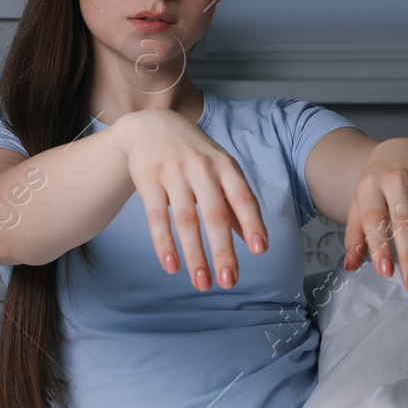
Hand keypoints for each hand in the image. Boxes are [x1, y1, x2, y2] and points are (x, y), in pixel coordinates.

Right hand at [112, 107, 268, 290]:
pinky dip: (164, 243)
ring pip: (186, 220)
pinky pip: (157, 217)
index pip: (242, 197)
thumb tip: (252, 240)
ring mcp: (173, 173)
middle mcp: (201, 168)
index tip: (259, 250)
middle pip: (215, 214)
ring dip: (195, 255)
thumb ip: (234, 201)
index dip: (252, 223)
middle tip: (228, 281)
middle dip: (223, 251)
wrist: (149, 125)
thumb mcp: (219, 168)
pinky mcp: (148, 180)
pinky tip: (171, 266)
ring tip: (202, 283)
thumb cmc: (192, 153)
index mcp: (224, 166)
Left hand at [343, 136, 407, 292]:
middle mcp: (396, 178)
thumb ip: (356, 236)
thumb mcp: (360, 205)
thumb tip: (350, 267)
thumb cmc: (377, 186)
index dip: (380, 246)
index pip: (374, 219)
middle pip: (404, 221)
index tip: (386, 272)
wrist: (400, 148)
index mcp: (370, 186)